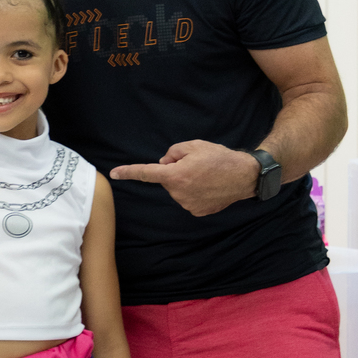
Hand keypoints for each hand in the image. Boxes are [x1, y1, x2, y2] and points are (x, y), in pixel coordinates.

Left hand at [110, 140, 259, 217]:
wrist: (244, 176)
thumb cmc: (220, 158)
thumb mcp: (194, 145)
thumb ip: (173, 152)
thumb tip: (163, 164)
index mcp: (175, 175)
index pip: (146, 173)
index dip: (129, 172)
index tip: (113, 174)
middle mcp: (178, 193)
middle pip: (167, 180)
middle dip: (175, 171)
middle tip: (196, 165)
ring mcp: (188, 205)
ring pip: (177, 190)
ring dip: (186, 182)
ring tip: (206, 175)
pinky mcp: (197, 211)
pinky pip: (188, 199)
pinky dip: (195, 192)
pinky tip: (209, 186)